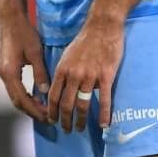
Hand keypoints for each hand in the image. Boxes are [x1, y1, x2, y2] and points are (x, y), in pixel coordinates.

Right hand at [0, 7, 48, 123]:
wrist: (10, 19)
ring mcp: (3, 72)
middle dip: (32, 111)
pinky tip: (37, 98)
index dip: (35, 110)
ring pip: (15, 96)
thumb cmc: (24, 33)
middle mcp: (4, 75)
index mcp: (10, 73)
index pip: (22, 99)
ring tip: (44, 111)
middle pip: (16, 101)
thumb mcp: (35, 53)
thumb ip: (40, 73)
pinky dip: (25, 96)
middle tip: (48, 119)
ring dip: (28, 105)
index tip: (49, 117)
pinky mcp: (6, 69)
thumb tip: (45, 92)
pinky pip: (15, 89)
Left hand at [45, 15, 123, 132]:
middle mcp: (74, 75)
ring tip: (80, 129)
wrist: (102, 27)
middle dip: (65, 120)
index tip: (51, 120)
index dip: (51, 111)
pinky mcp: (106, 76)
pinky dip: (104, 114)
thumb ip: (63, 72)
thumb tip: (57, 88)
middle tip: (66, 130)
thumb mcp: (67, 56)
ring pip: (84, 104)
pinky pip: (105, 99)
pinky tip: (104, 125)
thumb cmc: (84, 41)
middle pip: (66, 104)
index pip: (52, 96)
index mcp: (62, 70)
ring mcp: (90, 76)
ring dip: (81, 120)